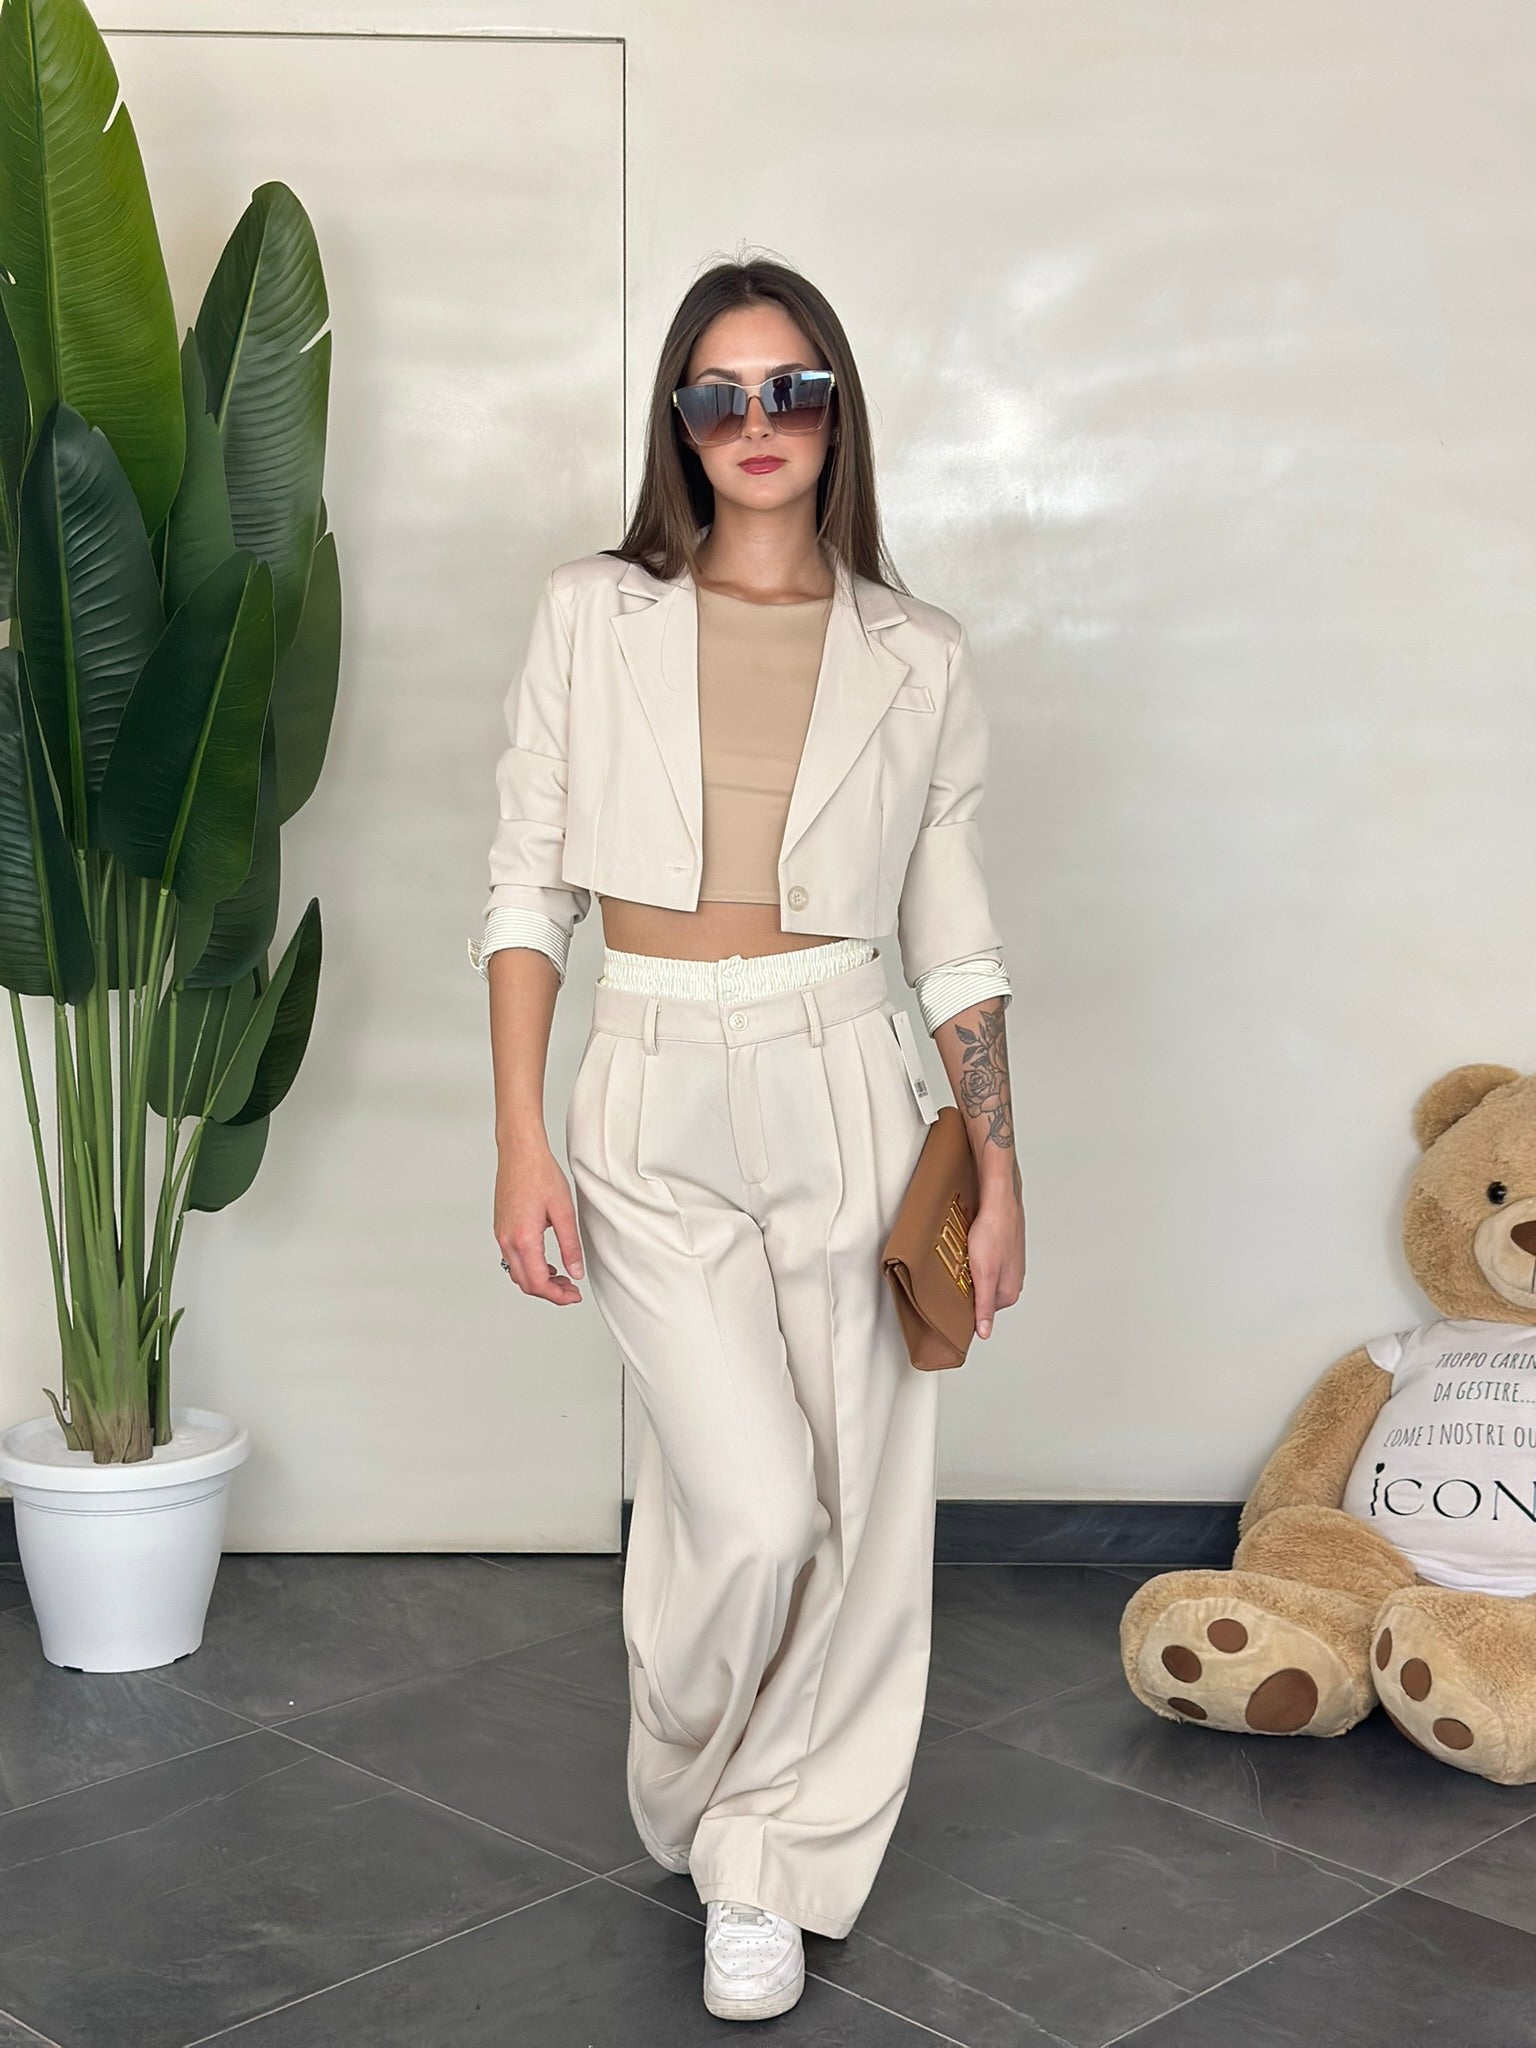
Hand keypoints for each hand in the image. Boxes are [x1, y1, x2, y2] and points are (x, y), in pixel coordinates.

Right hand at [495, 1137, 584, 1304]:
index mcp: (524, 1238)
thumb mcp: (563, 1211)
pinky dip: (529, 1267)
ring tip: (562, 1276)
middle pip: (525, 1283)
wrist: (519, 1152)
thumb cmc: (539, 1174)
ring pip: (517, 1273)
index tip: (573, 1295)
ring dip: (539, 1281)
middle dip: (549, 1292)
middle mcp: (507, 1240)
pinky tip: (546, 1262)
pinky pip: (512, 1259)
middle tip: (570, 1289)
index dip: (557, 1296)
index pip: (538, 1283)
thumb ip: (569, 1245)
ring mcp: (501, 1235)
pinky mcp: (501, 1228)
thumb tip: (575, 1271)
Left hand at [966, 1182, 1024, 1339]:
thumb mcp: (984, 1275)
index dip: (963, 1302)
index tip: (954, 1292)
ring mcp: (1009, 1266)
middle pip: (980, 1294)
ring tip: (966, 1255)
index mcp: (1009, 1294)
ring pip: (981, 1276)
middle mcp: (1013, 1282)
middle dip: (967, 1284)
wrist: (998, 1200)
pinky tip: (970, 1247)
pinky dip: (975, 1257)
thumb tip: (985, 1332)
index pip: (979, 1311)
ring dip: (970, 1269)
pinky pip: (984, 1261)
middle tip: (959, 1269)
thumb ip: (984, 1306)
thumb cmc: (992, 1233)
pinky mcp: (1003, 1251)